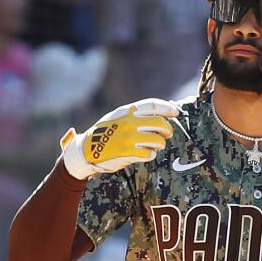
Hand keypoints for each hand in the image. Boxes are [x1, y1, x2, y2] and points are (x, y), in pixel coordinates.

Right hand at [59, 98, 178, 179]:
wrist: (85, 150)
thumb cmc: (104, 133)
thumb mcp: (117, 118)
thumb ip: (134, 115)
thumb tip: (159, 113)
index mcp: (126, 111)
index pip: (152, 105)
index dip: (167, 108)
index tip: (176, 112)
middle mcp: (129, 123)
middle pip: (160, 123)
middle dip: (167, 129)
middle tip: (167, 134)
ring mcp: (129, 137)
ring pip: (157, 140)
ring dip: (160, 144)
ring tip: (156, 145)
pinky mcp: (128, 152)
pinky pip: (149, 154)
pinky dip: (150, 154)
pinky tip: (146, 154)